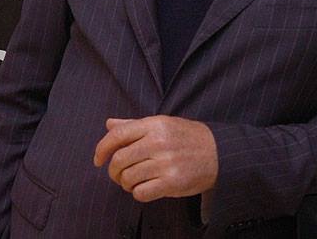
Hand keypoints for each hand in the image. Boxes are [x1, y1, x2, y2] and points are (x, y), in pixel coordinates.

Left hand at [93, 115, 217, 202]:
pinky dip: (138, 193)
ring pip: (128, 178)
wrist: (219, 152)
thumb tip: (109, 124)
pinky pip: (140, 193)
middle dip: (113, 171)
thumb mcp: (163, 124)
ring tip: (135, 181)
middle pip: (119, 160)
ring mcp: (165, 163)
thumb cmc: (187, 137)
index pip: (117, 135)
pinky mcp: (172, 183)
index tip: (98, 159)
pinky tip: (145, 188)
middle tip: (119, 174)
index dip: (101, 149)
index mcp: (155, 124)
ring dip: (126, 184)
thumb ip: (134, 125)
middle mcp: (158, 142)